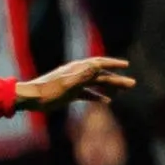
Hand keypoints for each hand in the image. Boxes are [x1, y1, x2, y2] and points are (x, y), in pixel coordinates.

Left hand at [16, 55, 135, 109]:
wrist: (31, 99)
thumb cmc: (47, 91)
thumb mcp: (66, 84)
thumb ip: (82, 74)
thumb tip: (96, 65)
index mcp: (77, 69)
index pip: (99, 64)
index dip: (113, 64)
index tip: (126, 65)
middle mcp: (77, 74)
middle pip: (101, 75)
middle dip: (117, 78)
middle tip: (132, 84)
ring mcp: (74, 83)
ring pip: (96, 83)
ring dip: (110, 86)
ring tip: (124, 91)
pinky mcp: (71, 93)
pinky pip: (88, 94)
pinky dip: (98, 96)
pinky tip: (107, 101)